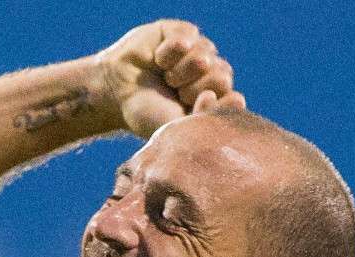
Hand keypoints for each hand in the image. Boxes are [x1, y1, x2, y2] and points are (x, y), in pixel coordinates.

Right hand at [91, 20, 244, 137]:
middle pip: (222, 75)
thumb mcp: (174, 125)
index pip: (233, 99)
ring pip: (205, 55)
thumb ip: (206, 118)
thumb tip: (239, 99)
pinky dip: (168, 52)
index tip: (190, 107)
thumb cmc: (145, 112)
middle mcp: (210, 74)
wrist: (115, 91)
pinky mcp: (183, 32)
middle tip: (175, 94)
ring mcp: (199, 51)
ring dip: (178, 71)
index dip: (213, 104)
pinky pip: (188, 37)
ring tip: (164, 77)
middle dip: (193, 88)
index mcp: (214, 99)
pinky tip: (158, 59)